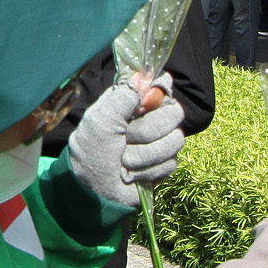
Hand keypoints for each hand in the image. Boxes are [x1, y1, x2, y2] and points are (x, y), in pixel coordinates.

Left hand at [65, 78, 180, 208]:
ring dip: (145, 154)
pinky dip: (148, 170)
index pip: (162, 87)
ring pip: (175, 140)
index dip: (159, 95)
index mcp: (133, 103)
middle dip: (147, 131)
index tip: (143, 106)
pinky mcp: (164, 165)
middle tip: (125, 139)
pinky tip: (132, 174)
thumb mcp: (101, 119)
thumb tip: (146, 76)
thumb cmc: (91, 151)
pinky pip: (171, 162)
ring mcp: (159, 142)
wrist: (93, 191)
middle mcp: (149, 119)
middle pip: (174, 113)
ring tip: (124, 160)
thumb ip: (124, 95)